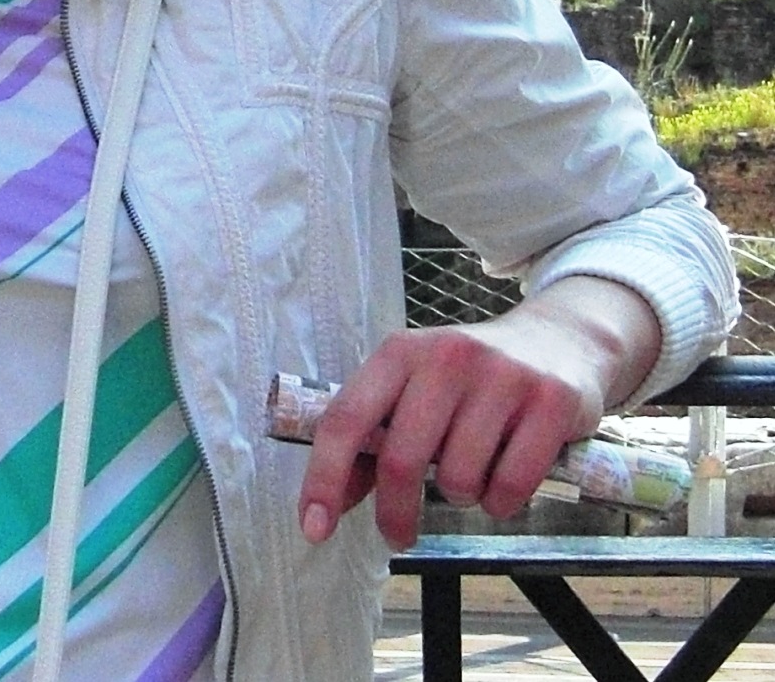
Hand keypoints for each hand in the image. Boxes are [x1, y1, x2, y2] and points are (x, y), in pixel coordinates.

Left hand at [297, 277, 661, 549]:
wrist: (559, 339)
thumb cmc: (471, 378)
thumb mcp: (415, 389)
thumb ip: (374, 441)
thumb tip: (333, 501)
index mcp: (399, 351)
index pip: (347, 419)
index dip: (324, 477)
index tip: (314, 527)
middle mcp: (446, 357)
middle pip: (402, 460)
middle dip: (395, 513)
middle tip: (398, 535)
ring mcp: (501, 377)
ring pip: (458, 480)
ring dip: (460, 497)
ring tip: (473, 473)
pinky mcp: (550, 402)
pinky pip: (510, 486)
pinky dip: (502, 502)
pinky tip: (506, 477)